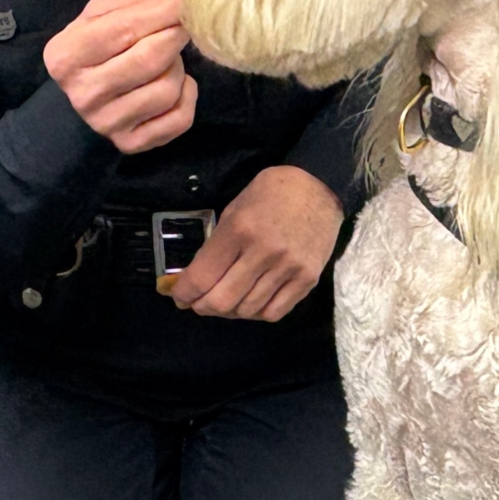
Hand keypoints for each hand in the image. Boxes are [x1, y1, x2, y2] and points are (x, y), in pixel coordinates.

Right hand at [43, 0, 196, 153]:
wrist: (80, 99)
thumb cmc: (94, 48)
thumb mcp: (100, 14)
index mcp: (68, 55)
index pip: (126, 27)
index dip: (165, 9)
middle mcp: (84, 94)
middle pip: (150, 58)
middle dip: (175, 34)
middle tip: (185, 23)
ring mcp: (107, 124)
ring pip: (168, 88)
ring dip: (178, 66)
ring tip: (167, 58)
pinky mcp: (131, 143)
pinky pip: (180, 118)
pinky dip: (187, 95)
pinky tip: (176, 85)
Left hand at [169, 166, 343, 321]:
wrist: (320, 186)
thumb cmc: (271, 192)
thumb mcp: (234, 209)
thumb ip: (217, 245)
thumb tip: (196, 277)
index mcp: (239, 229)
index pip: (202, 276)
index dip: (184, 293)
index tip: (178, 296)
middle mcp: (264, 252)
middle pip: (222, 301)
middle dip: (202, 307)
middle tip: (198, 303)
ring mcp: (288, 268)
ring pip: (247, 310)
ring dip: (230, 311)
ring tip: (226, 300)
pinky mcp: (308, 279)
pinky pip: (274, 312)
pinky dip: (256, 313)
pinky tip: (251, 301)